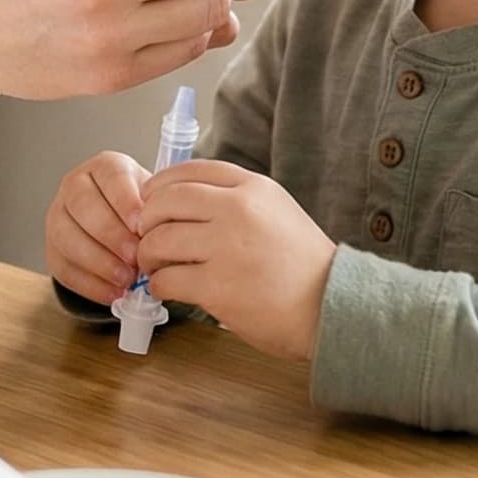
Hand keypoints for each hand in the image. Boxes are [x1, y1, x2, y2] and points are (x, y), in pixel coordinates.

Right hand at [45, 150, 147, 304]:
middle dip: (111, 235)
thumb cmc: (142, 212)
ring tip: (126, 279)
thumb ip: (157, 211)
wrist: (122, 226)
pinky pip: (64, 267)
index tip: (140, 225)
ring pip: (67, 237)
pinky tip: (113, 293)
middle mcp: (75, 185)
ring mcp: (58, 216)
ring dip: (98, 262)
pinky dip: (90, 285)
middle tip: (135, 257)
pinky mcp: (52, 248)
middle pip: (83, 205)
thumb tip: (162, 235)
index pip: (110, 177)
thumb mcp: (153, 200)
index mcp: (105, 167)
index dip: (124, 202)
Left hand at [136, 160, 334, 360]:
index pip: (189, 171)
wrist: (331, 306)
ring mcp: (226, 248)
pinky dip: (161, 286)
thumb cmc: (303, 264)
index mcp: (252, 187)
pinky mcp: (218, 287)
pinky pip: (168, 280)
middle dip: (147, 221)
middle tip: (146, 238)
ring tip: (155, 267)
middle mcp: (238, 210)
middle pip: (165, 202)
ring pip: (160, 241)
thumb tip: (182, 199)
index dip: (160, 185)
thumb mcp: (276, 210)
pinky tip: (169, 290)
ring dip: (149, 256)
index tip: (149, 201)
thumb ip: (236, 199)